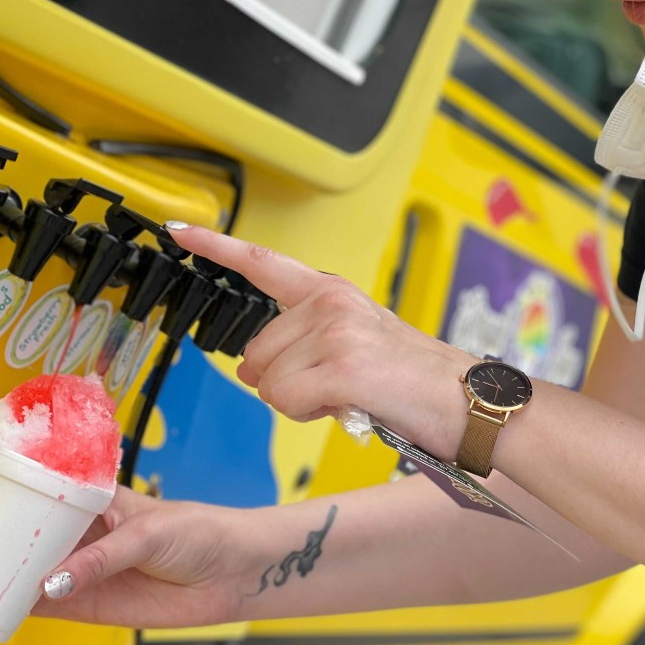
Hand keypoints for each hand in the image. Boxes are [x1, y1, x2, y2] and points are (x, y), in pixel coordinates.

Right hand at [0, 483, 248, 627]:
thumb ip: (104, 556)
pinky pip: (41, 604)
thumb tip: (54, 580)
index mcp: (99, 498)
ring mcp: (84, 567)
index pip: (40, 487)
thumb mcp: (153, 532)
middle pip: (21, 526)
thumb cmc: (202, 531)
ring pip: (23, 565)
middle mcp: (86, 531)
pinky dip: (11, 603)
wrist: (233, 572)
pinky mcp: (90, 604)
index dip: (0, 486)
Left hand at [168, 225, 474, 460]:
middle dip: (280, 380)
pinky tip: (346, 406)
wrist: (465, 400)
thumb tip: (253, 371)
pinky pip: (285, 400)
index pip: (261, 262)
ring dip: (299, 401)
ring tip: (349, 395)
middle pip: (255, 351)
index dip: (216, 246)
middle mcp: (329, 302)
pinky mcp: (342, 366)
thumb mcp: (357, 339)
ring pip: (268, 382)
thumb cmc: (412, 378)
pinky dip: (309, 413)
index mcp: (331, 291)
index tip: (180, 231)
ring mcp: (335, 332)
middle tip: (332, 387)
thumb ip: (304, 340)